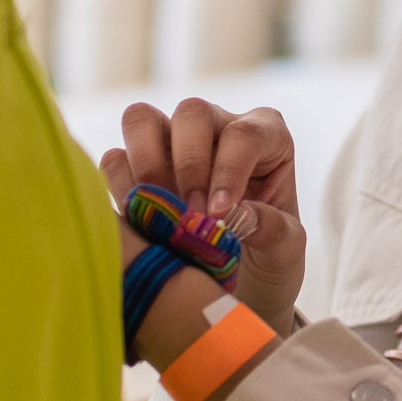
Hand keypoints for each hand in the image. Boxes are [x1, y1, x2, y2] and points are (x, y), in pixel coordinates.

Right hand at [102, 100, 307, 333]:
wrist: (241, 287)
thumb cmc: (270, 257)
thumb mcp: (287, 250)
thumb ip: (272, 229)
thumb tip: (238, 215)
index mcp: (265, 135)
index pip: (244, 134)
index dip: (228, 171)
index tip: (219, 214)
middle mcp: (217, 127)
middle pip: (191, 113)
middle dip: (188, 164)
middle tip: (191, 214)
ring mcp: (172, 143)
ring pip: (141, 120)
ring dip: (146, 165)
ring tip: (160, 214)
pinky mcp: (137, 167)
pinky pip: (114, 159)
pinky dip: (120, 187)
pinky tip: (141, 223)